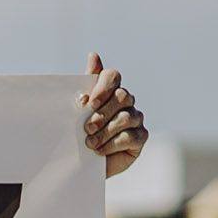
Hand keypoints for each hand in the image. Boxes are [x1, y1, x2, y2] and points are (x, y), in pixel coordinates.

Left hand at [80, 53, 145, 176]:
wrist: (83, 163)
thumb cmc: (80, 133)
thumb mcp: (77, 111)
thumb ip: (86, 85)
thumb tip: (94, 55)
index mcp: (109, 91)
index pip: (112, 76)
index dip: (102, 87)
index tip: (87, 103)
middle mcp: (126, 101)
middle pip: (122, 97)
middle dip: (102, 113)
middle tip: (86, 128)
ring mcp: (136, 118)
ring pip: (126, 118)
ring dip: (105, 131)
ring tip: (89, 142)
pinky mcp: (140, 137)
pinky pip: (130, 136)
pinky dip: (112, 144)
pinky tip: (99, 151)